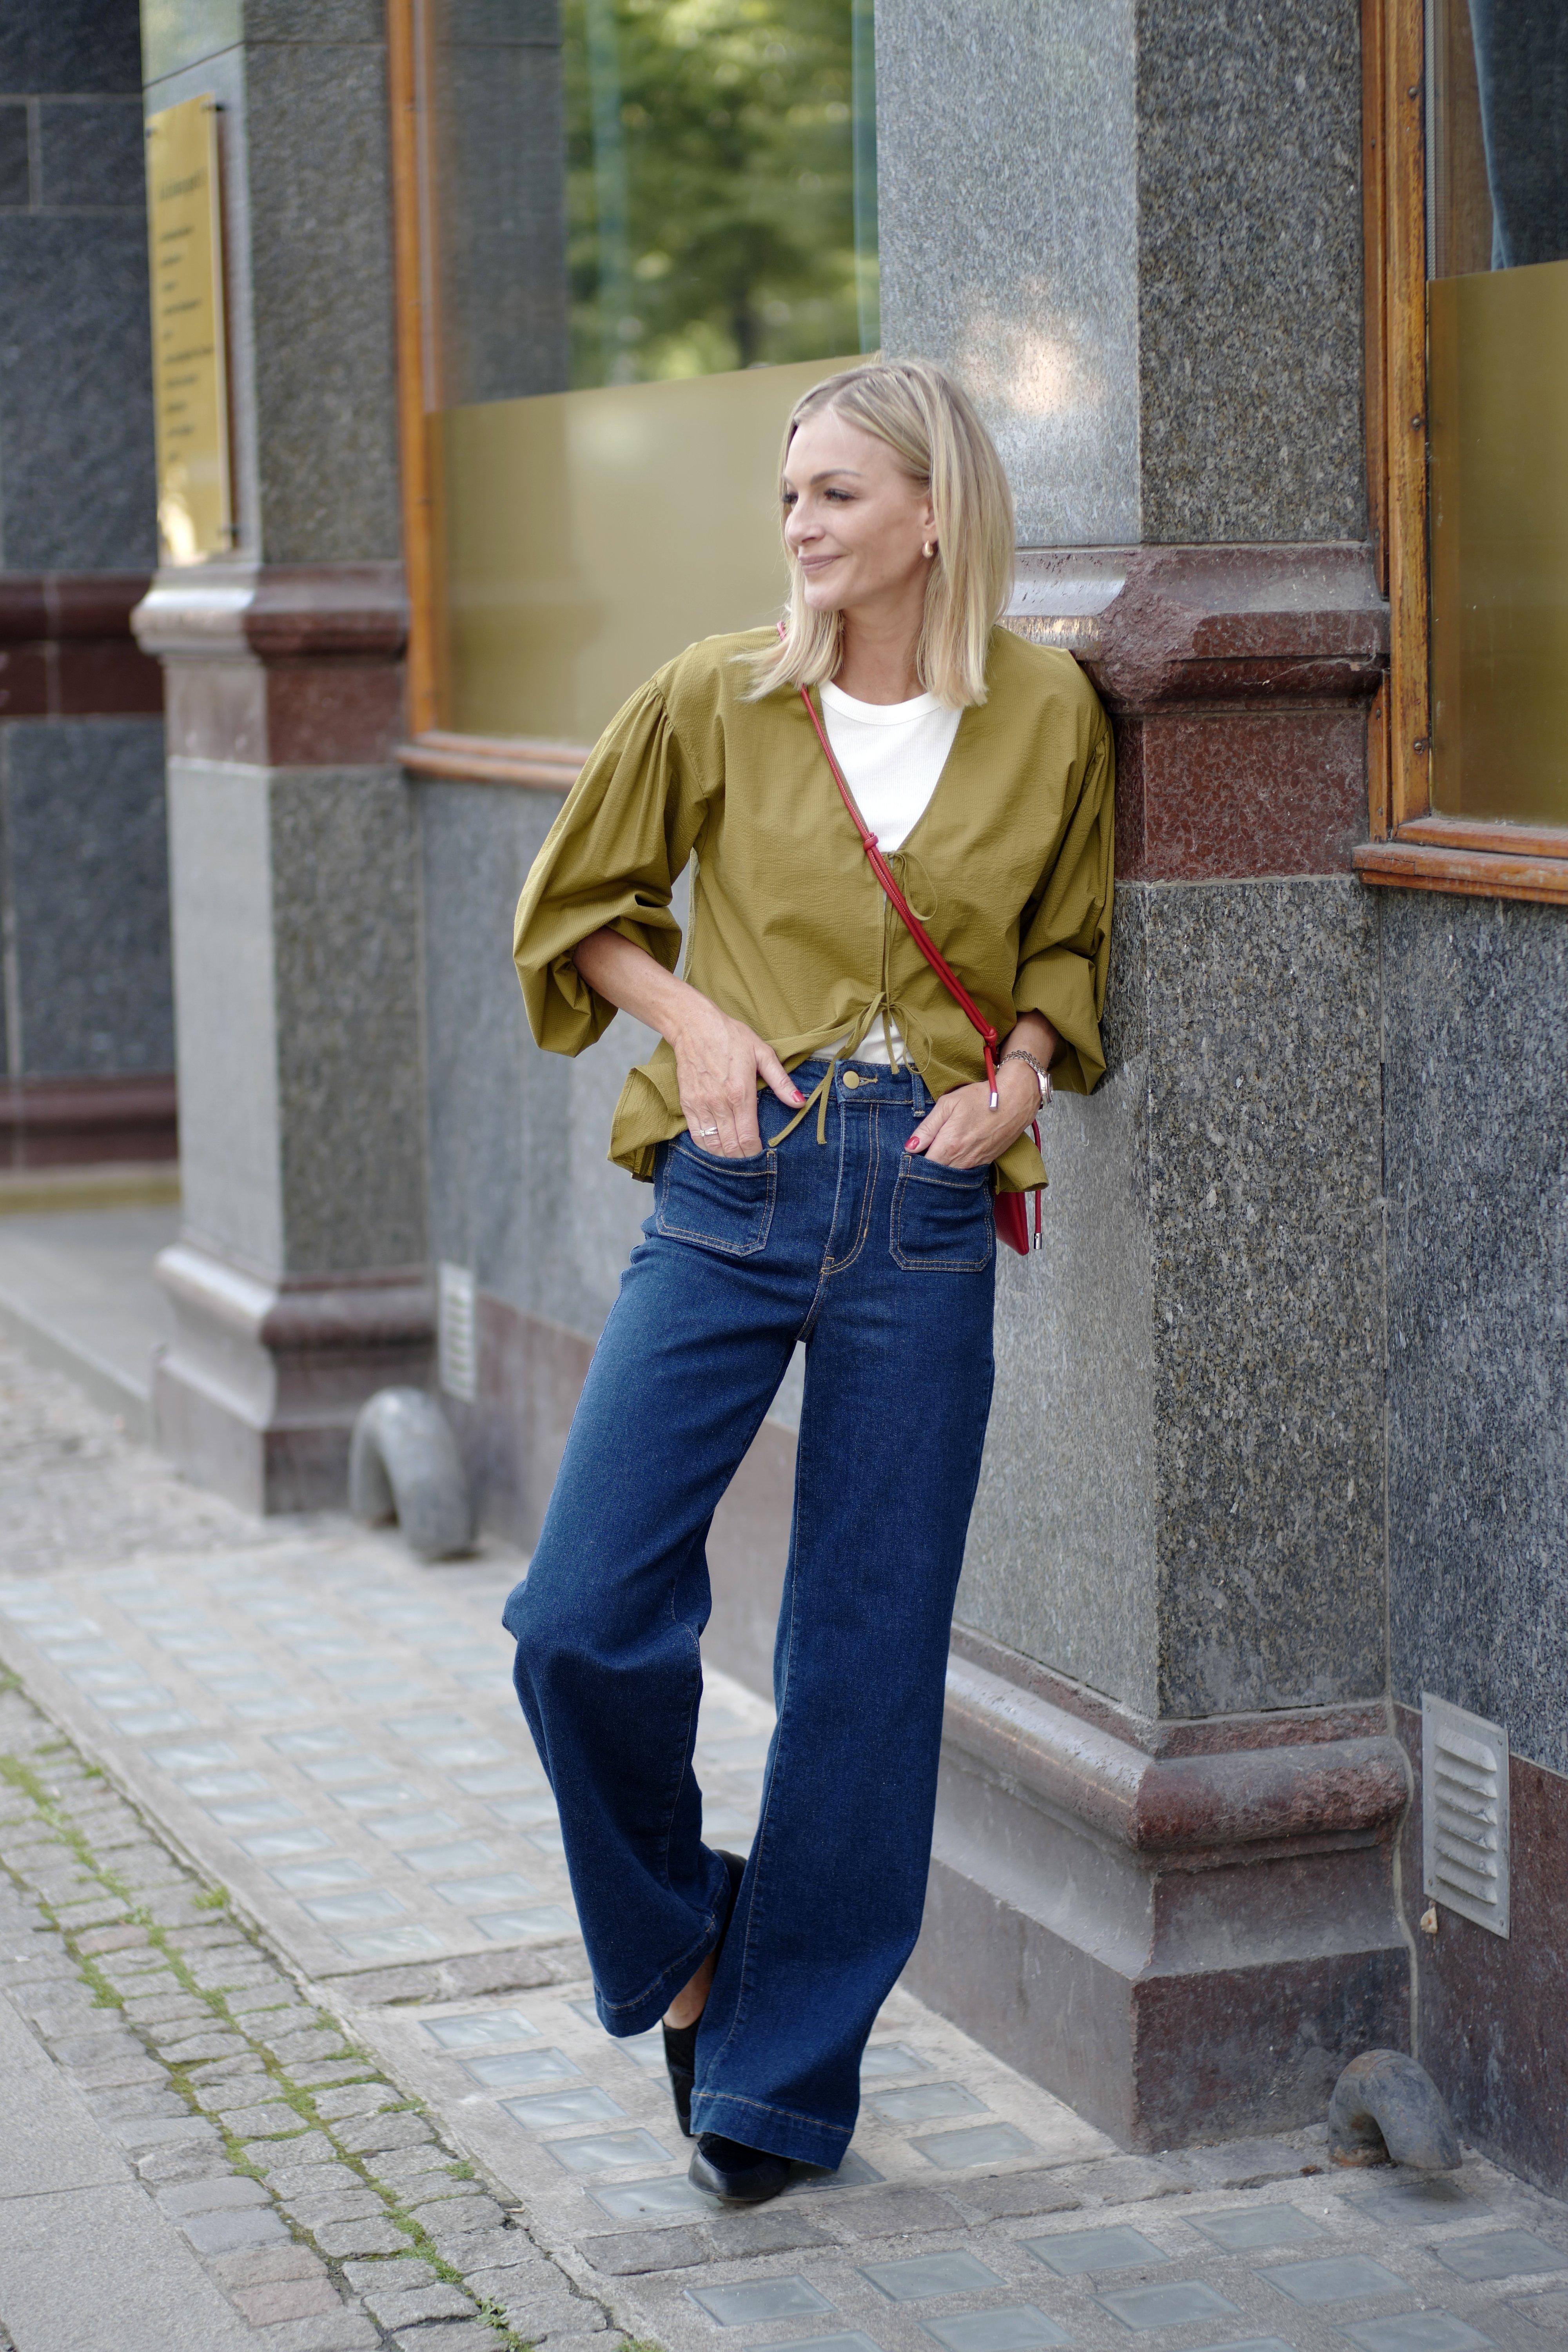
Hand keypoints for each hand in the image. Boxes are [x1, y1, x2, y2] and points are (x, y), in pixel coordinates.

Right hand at [671, 997, 803, 1156]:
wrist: (694, 1026)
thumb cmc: (731, 1037)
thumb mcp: (762, 1053)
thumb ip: (781, 1082)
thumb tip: (799, 1103)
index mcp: (741, 1094)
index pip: (748, 1139)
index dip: (756, 1154)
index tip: (763, 1156)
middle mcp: (720, 1104)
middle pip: (731, 1148)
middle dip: (743, 1160)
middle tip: (752, 1164)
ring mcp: (701, 1106)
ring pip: (713, 1146)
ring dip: (725, 1158)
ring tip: (737, 1159)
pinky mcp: (687, 1105)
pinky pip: (697, 1137)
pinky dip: (707, 1148)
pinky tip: (717, 1149)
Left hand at [905, 1057, 1039, 1168]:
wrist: (1015, 1101)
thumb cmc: (980, 1097)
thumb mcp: (948, 1104)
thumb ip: (927, 1127)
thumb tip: (910, 1147)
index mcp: (949, 1145)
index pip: (924, 1165)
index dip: (914, 1162)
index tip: (910, 1154)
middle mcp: (962, 1160)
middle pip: (936, 1174)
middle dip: (925, 1168)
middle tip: (920, 1155)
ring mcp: (975, 1163)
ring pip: (950, 1175)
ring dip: (941, 1169)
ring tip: (936, 1155)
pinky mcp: (985, 1163)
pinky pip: (964, 1172)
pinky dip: (955, 1168)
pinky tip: (953, 1156)